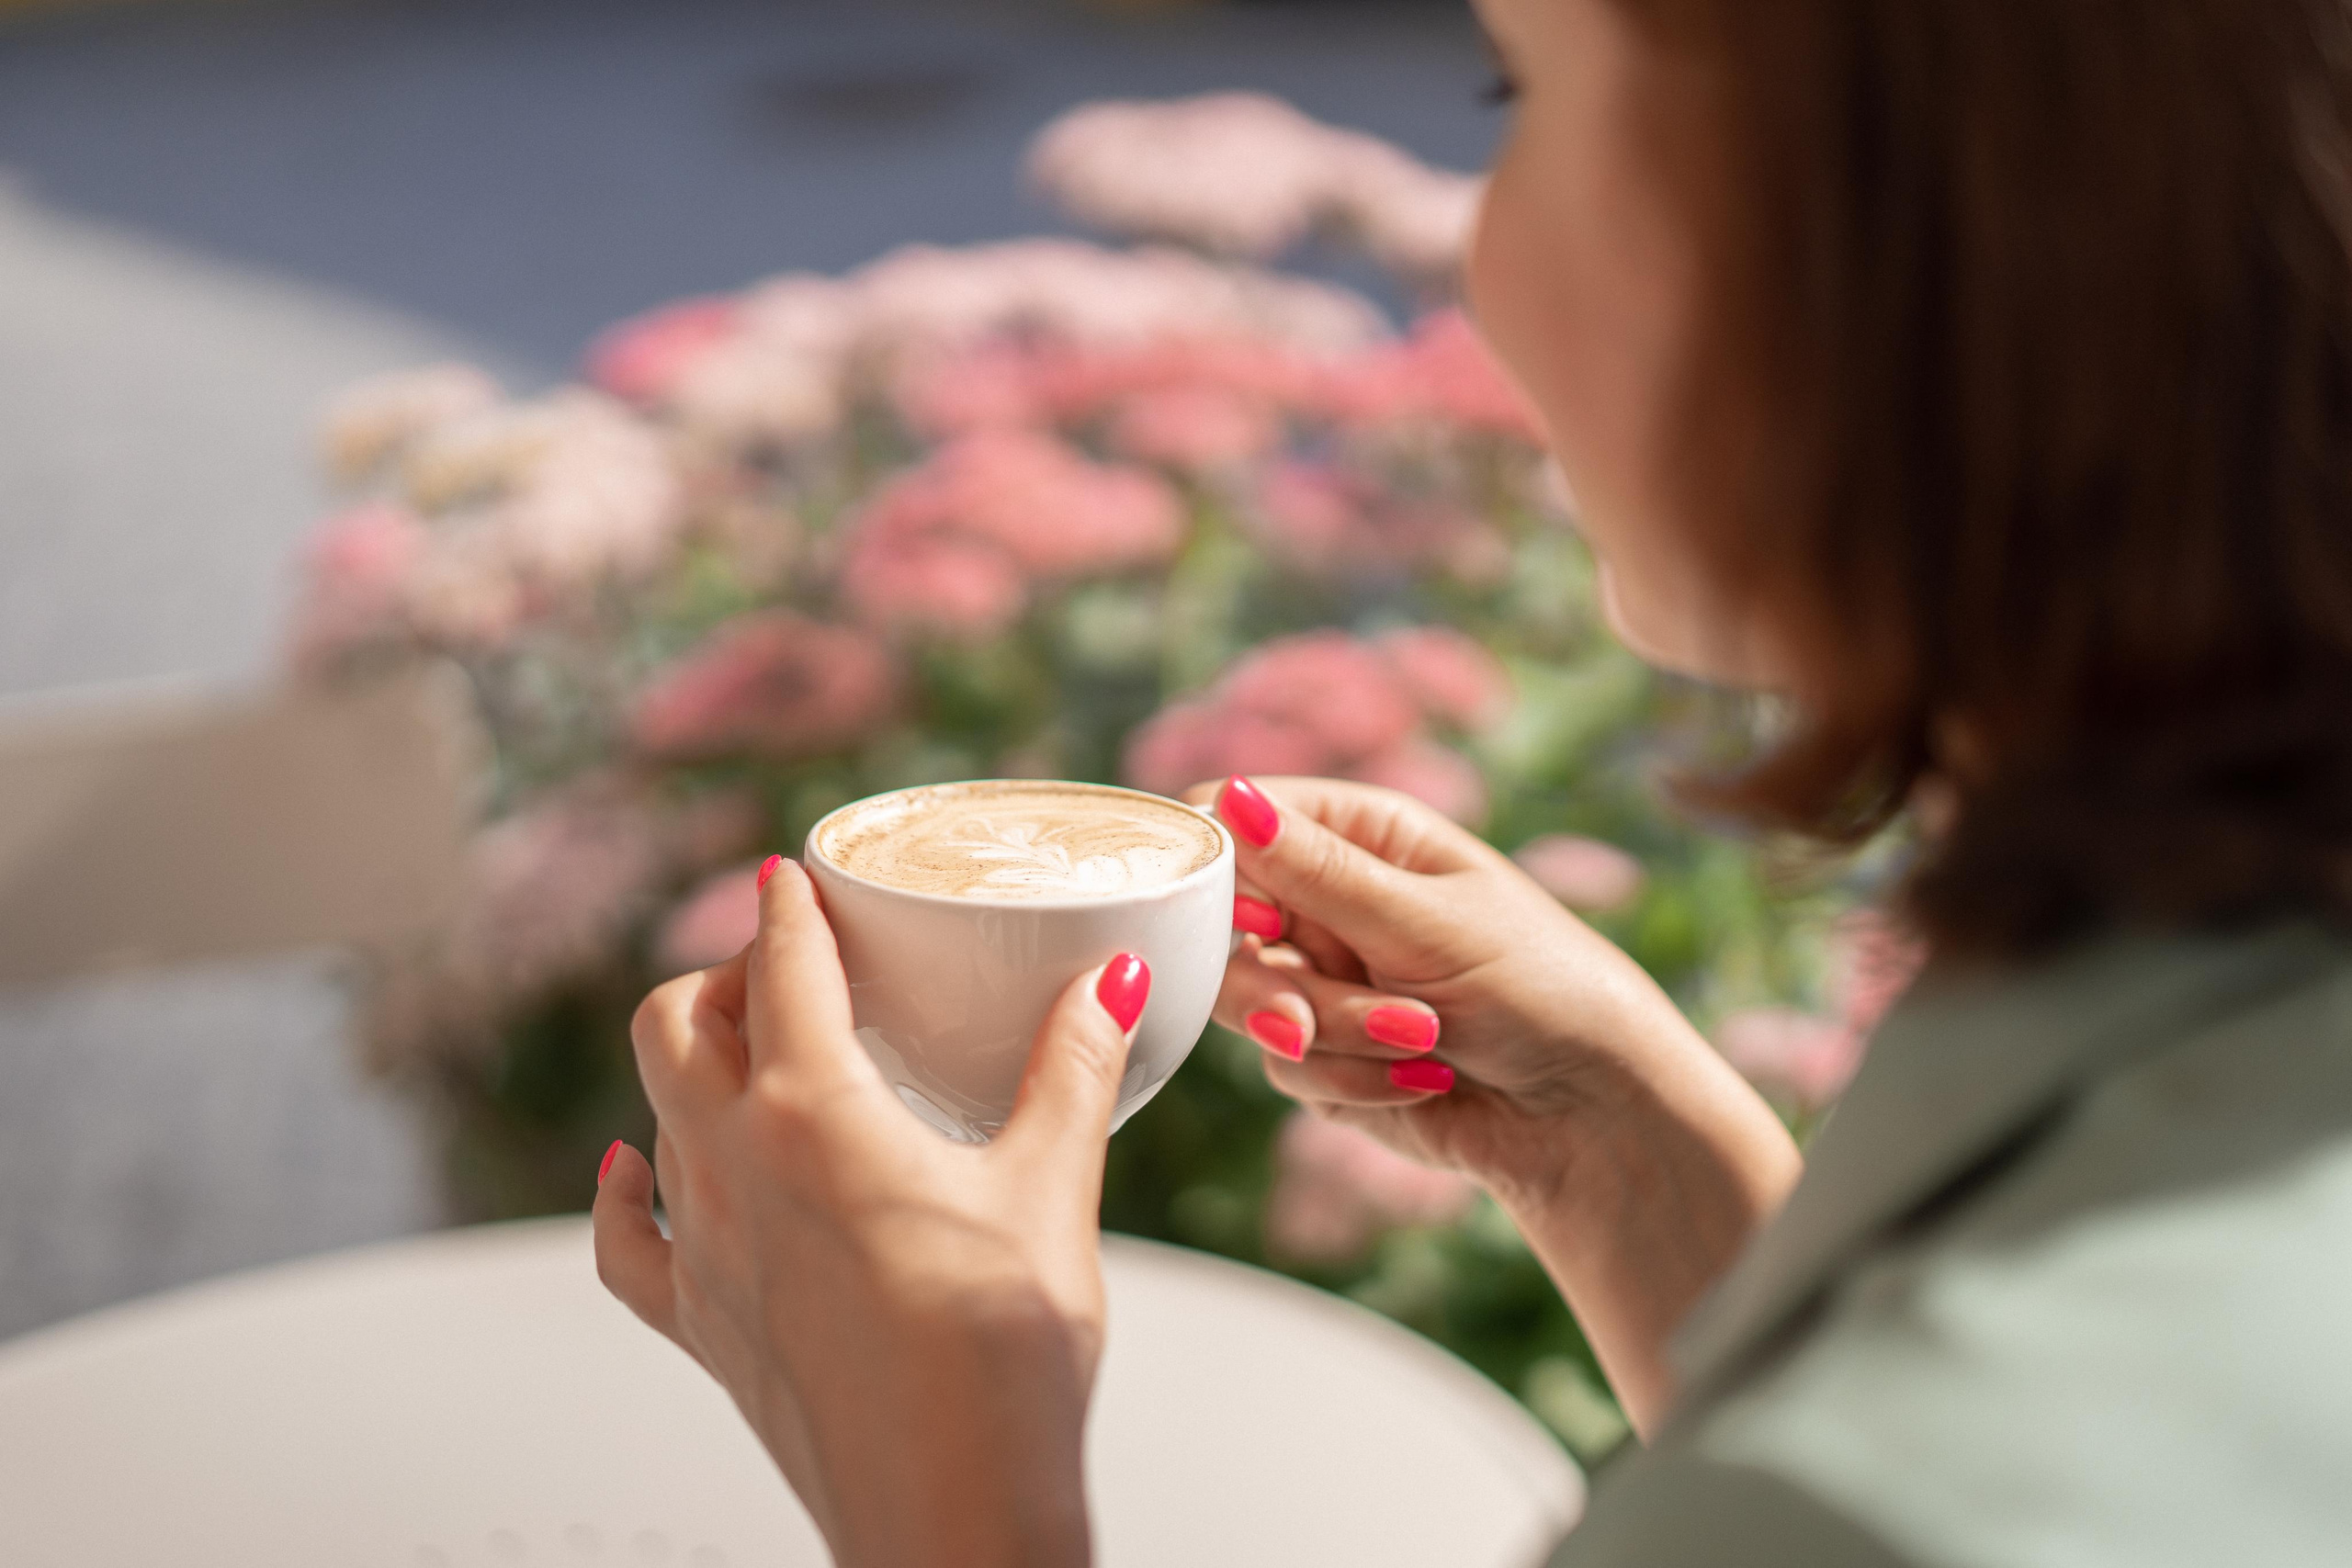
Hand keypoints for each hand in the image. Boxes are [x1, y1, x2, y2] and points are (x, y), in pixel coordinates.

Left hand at [593, 857, 1147, 1567]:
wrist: (950, 1515)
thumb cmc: (1002, 1361)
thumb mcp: (1051, 1191)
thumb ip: (1071, 1069)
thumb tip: (1109, 981)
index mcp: (816, 1114)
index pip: (779, 966)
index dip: (786, 906)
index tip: (793, 873)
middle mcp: (732, 1166)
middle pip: (676, 1020)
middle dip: (724, 973)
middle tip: (789, 966)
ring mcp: (700, 1249)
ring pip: (652, 1110)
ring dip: (692, 1062)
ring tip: (750, 1052)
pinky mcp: (697, 1325)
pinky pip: (622, 1240)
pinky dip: (621, 1190)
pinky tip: (630, 1168)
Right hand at [1193, 775, 1798, 1431]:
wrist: (1591, 1113)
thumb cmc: (1539, 987)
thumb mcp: (1426, 922)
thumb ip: (1315, 872)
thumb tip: (1226, 796)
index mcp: (1359, 833)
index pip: (1235, 817)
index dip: (1215, 864)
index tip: (1247, 920)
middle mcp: (1329, 899)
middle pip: (1220, 924)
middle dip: (1276, 984)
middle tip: (1302, 1023)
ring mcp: (1322, 978)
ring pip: (1250, 1004)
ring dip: (1334, 1034)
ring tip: (1421, 1043)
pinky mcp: (1325, 1054)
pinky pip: (1286, 1066)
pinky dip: (1349, 1080)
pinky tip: (1424, 1082)